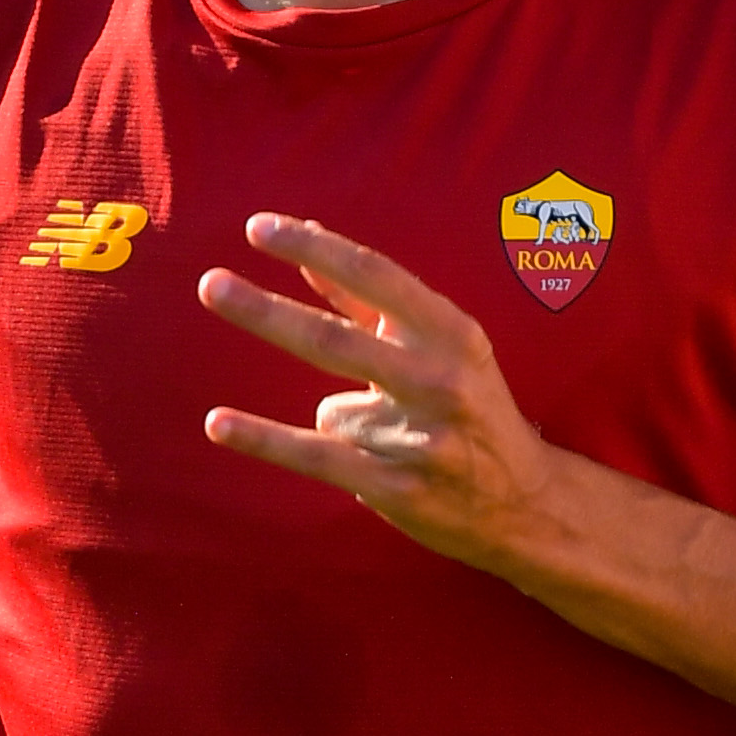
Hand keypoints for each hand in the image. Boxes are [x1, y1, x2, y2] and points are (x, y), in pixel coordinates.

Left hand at [200, 214, 559, 569]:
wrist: (525, 506)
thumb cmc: (470, 410)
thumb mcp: (440, 346)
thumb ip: (371, 299)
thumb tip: (309, 241)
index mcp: (453, 333)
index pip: (375, 277)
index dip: (313, 250)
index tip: (260, 228)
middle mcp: (441, 381)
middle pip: (335, 340)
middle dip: (267, 313)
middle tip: (209, 285)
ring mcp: (421, 438)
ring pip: (332, 412)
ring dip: (346, 425)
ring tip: (392, 442)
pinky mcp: (397, 488)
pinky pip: (314, 455)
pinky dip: (263, 438)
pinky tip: (218, 423)